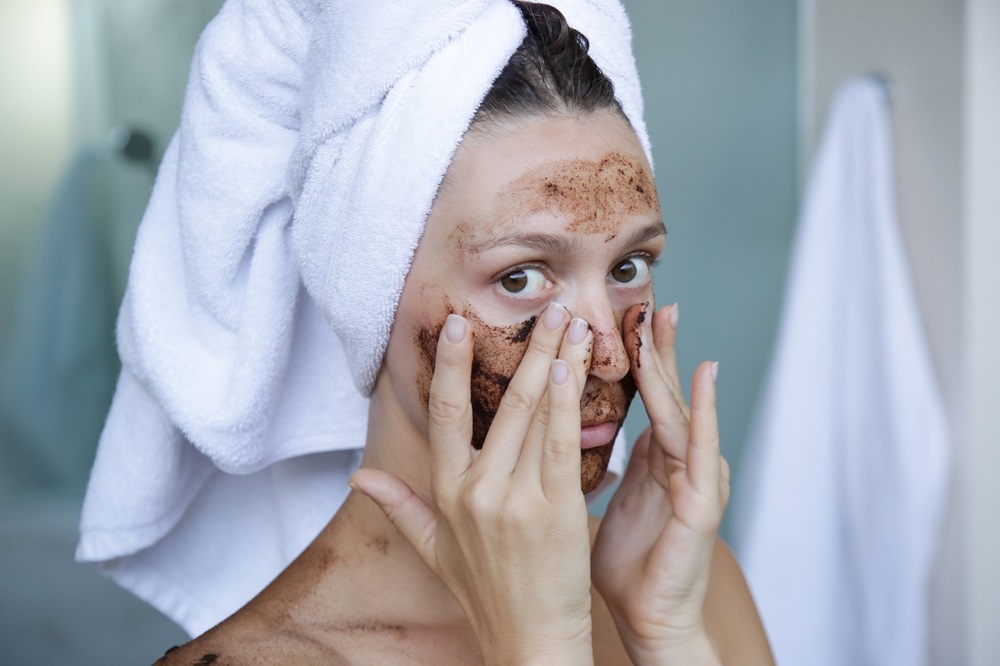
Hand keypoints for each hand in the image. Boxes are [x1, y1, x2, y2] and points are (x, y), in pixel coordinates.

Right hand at [351, 304, 596, 665]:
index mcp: (447, 493)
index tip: (459, 323)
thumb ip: (398, 506)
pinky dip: (567, 404)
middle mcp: (476, 491)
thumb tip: (356, 479)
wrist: (528, 643)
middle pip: (500, 403)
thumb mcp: (433, 550)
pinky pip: (560, 446)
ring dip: (556, 363)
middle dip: (527, 349)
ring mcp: (515, 501)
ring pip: (534, 416)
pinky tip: (573, 369)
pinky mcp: (555, 513)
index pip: (444, 414)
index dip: (451, 365)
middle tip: (547, 305)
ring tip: (572, 324)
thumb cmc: (484, 594)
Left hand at [592, 303, 729, 664]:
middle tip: (649, 298)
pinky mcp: (701, 505)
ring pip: (680, 411)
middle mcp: (680, 461)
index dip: (635, 354)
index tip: (623, 313)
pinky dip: (702, 411)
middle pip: (665, 392)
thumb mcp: (614, 497)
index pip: (645, 395)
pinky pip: (701, 451)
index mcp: (656, 458)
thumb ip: (609, 460)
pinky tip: (703, 377)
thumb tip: (577, 429)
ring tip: (665, 320)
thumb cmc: (629, 563)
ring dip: (672, 364)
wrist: (650, 619)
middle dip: (656, 346)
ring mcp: (695, 479)